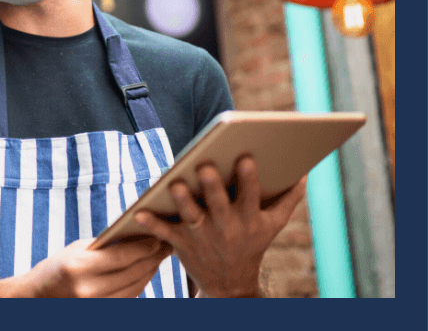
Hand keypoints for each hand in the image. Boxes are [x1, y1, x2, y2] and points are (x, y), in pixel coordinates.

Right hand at [22, 237, 172, 297]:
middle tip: (166, 244)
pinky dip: (140, 284)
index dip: (144, 247)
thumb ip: (105, 246)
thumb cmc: (58, 267)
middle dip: (152, 258)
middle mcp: (88, 290)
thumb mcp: (78, 250)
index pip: (122, 257)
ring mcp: (95, 306)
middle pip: (132, 274)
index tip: (158, 237)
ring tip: (159, 256)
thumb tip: (138, 236)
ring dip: (150, 271)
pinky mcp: (101, 314)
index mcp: (79, 267)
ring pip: (135, 288)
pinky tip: (146, 271)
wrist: (38, 298)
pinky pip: (128, 299)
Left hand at [133, 156, 305, 297]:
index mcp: (248, 218)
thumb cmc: (251, 244)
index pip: (250, 195)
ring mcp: (203, 235)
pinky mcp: (182, 243)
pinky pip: (164, 233)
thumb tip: (305, 173)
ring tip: (175, 185)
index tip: (246, 158)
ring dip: (183, 202)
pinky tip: (138, 212)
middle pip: (219, 205)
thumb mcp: (272, 224)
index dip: (249, 179)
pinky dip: (151, 224)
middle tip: (206, 166)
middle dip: (213, 187)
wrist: (231, 286)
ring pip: (191, 217)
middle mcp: (226, 226)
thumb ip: (288, 199)